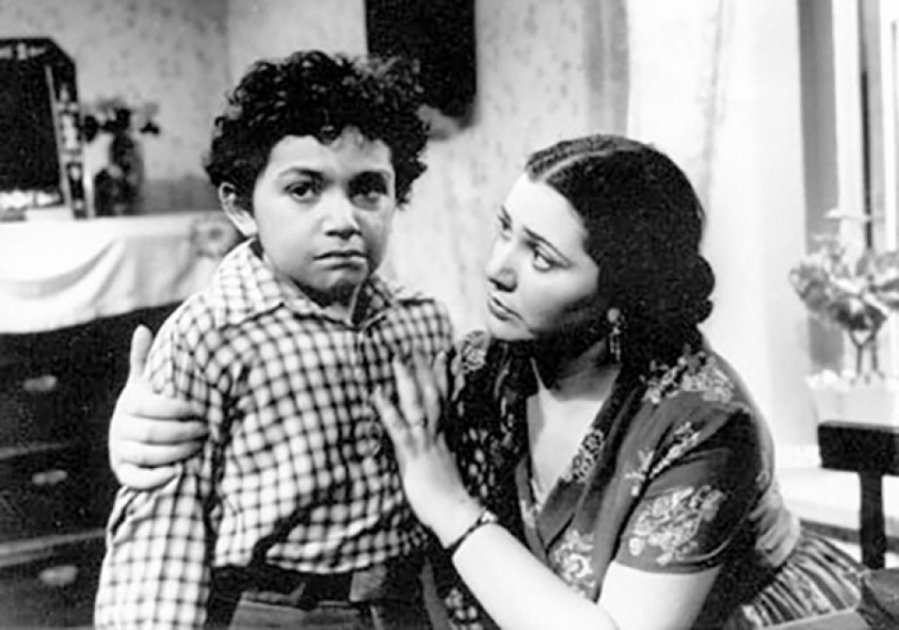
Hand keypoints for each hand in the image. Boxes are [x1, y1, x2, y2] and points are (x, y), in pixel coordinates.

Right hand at [108, 325, 206, 489]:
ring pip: (149, 455)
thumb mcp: (144, 384)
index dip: (180, 410)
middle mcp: (120, 429)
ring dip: (178, 452)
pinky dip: (156, 479)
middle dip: (183, 432)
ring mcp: (120, 452)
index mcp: (129, 405)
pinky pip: (136, 480)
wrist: (131, 438)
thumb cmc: (146, 406)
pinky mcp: (124, 473)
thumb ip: (144, 360)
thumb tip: (142, 328)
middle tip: (208, 429)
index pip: (153, 408)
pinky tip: (177, 472)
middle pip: (153, 433)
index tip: (202, 410)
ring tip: (202, 447)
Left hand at [372, 352, 482, 546]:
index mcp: (444, 439)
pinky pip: (399, 427)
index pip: (444, 400)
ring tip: (397, 360)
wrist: (456, 514)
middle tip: (416, 347)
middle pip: (432, 395)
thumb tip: (438, 453)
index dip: (442, 377)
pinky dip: (388, 409)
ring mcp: (425, 443)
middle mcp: (436, 436)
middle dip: (425, 370)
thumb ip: (440, 457)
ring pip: (417, 404)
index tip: (441, 356)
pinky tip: (378, 394)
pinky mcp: (412, 455)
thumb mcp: (446, 472)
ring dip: (407, 380)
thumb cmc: (450, 501)